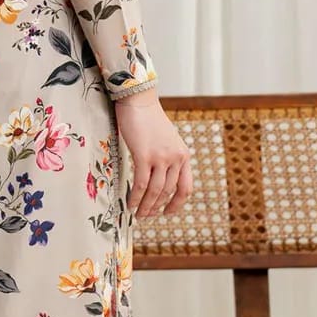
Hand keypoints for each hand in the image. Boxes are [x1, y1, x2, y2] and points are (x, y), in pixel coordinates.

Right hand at [113, 90, 192, 216]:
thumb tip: (159, 178)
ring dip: (146, 206)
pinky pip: (141, 184)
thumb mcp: (166, 140)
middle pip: (168, 192)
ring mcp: (161, 157)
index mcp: (183, 155)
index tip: (167, 213)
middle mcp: (176, 158)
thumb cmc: (149, 119)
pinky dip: (136, 197)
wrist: (139, 100)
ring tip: (137, 214)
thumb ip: (167, 158)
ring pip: (155, 191)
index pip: (186, 187)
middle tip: (145, 216)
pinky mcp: (144, 155)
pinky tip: (130, 203)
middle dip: (156, 207)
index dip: (177, 204)